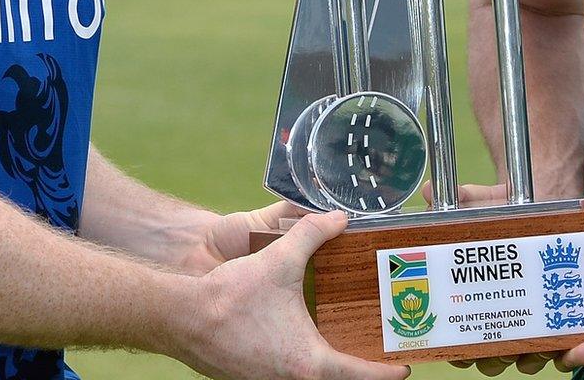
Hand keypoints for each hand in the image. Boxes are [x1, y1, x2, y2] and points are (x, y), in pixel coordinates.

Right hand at [177, 211, 409, 379]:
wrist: (179, 318)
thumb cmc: (230, 297)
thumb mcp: (278, 261)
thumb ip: (311, 235)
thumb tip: (338, 219)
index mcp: (309, 363)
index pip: (361, 377)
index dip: (386, 373)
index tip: (404, 368)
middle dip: (359, 368)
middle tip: (376, 349)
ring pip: (309, 379)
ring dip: (326, 365)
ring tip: (344, 342)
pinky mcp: (250, 378)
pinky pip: (285, 376)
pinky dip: (300, 362)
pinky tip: (301, 339)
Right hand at [439, 185, 559, 374]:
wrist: (549, 195)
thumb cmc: (507, 208)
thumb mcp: (482, 203)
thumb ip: (458, 200)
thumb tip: (428, 193)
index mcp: (478, 294)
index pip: (463, 336)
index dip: (460, 349)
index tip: (460, 351)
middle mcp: (502, 311)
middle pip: (492, 355)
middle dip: (492, 360)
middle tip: (496, 352)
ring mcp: (532, 316)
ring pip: (523, 356)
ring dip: (524, 359)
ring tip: (528, 350)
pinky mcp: (560, 313)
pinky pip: (557, 343)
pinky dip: (556, 349)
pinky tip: (557, 345)